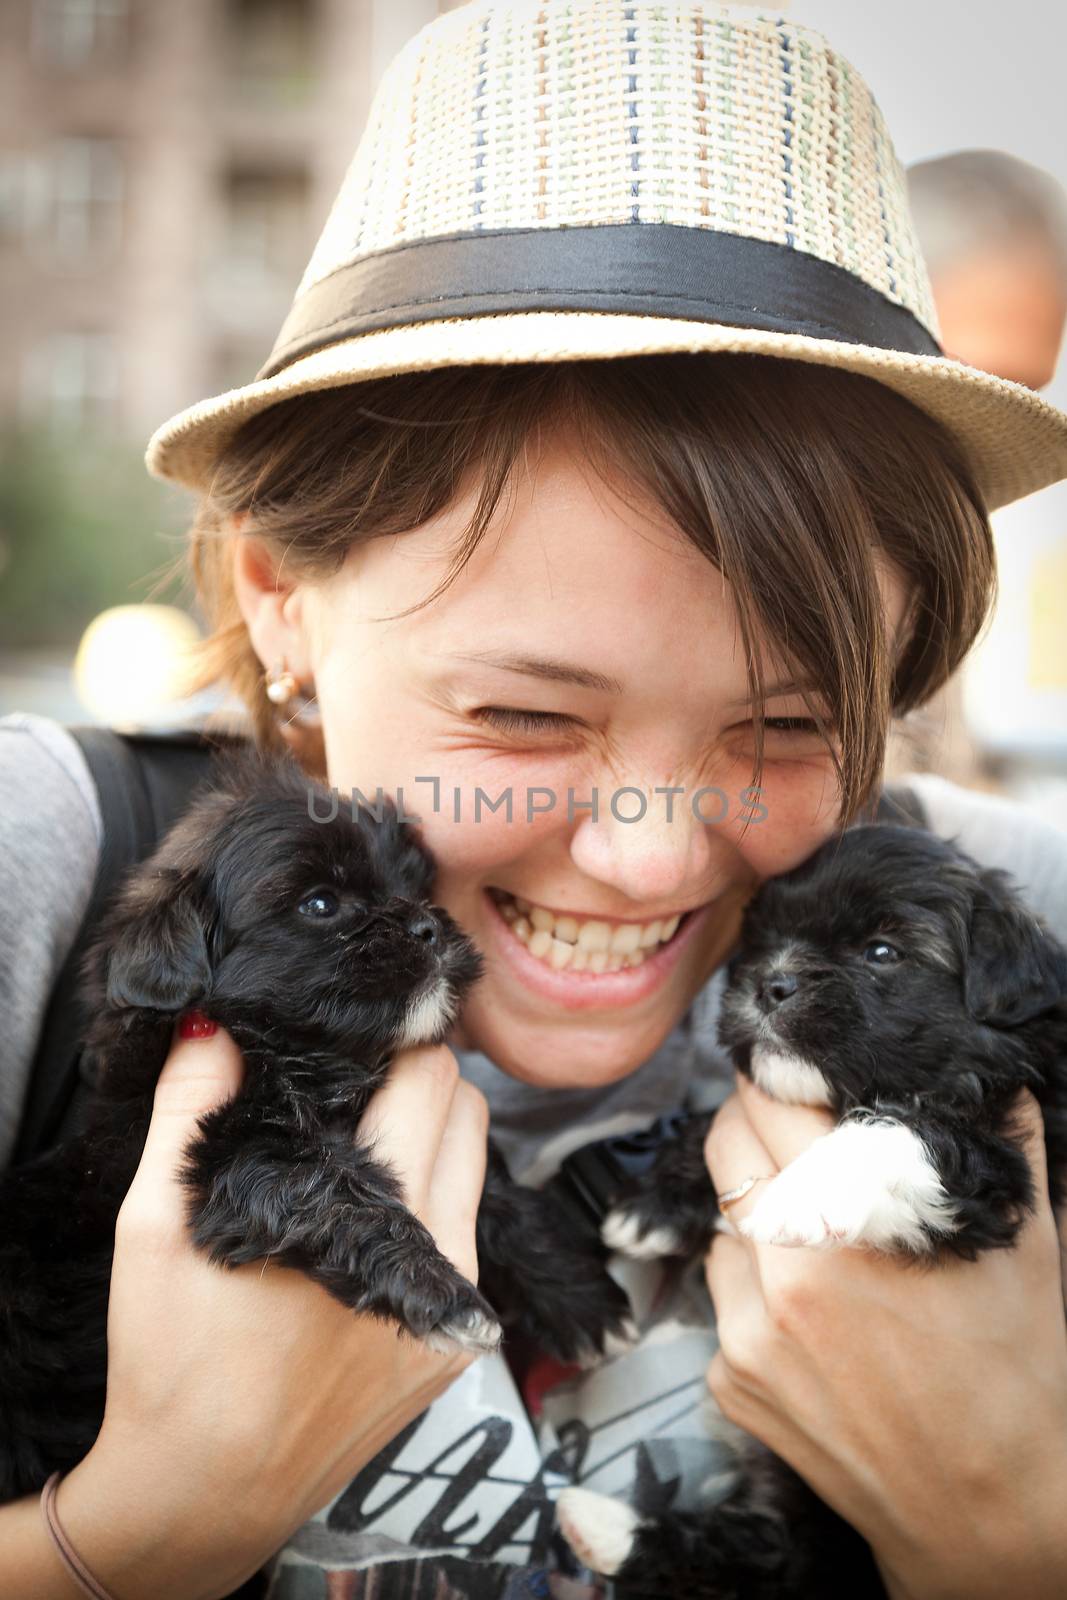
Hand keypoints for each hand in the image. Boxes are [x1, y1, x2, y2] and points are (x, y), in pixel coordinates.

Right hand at [55, 1022, 488, 1599]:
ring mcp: (456, 1305)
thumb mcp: (157, 1224)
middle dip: (417, 1077)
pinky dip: (435, 1200)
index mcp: (368, 1218)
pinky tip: (369, 1214)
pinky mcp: (456, 1343)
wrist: (206, 1490)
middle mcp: (437, 1256)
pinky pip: (467, 1232)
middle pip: (465, 1111)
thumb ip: (190, 1110)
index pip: (428, 1079)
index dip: (394, 1042)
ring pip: (475, 1168)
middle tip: (355, 1081)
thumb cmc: (176, 1361)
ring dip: (431, 1136)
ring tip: (361, 1144)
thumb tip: (216, 1028)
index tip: (353, 1035)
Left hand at [703, 1077, 1066, 1599]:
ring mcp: (746, 1330)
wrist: (992, 1511)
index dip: (779, 1071)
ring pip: (720, 1221)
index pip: (770, 1096)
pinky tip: (814, 1312)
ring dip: (754, 1209)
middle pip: (724, 1144)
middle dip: (752, 1122)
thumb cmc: (1016, 1368)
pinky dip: (753, 1287)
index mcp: (854, 1216)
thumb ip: (998, 1129)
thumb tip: (966, 1058)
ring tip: (817, 1232)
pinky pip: (721, 1297)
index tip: (790, 1067)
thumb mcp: (1023, 1234)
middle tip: (789, 1126)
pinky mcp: (728, 1379)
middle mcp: (786, 1268)